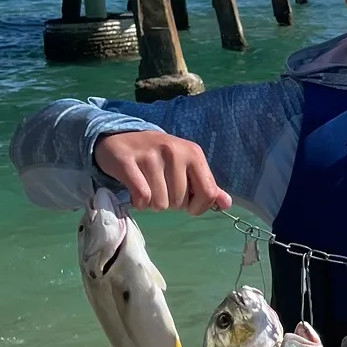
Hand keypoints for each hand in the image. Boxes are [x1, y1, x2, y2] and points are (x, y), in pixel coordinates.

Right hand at [94, 131, 231, 214]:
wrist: (120, 139)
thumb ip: (207, 186)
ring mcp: (150, 155)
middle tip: (160, 187)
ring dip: (152, 203)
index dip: (197, 207)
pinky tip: (135, 193)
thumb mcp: (186, 167)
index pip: (207, 193)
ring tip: (147, 187)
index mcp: (193, 153)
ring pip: (160, 203)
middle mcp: (174, 151)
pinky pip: (142, 197)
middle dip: (170, 203)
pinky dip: (139, 203)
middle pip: (179, 202)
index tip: (187, 204)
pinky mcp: (126, 162)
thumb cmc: (159, 159)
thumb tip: (227, 203)